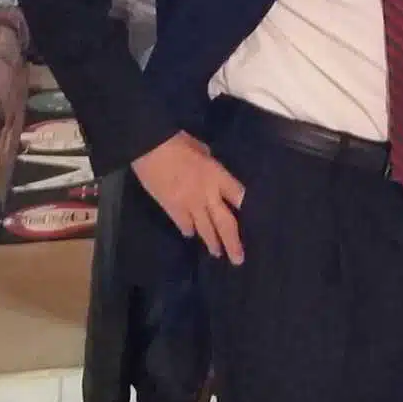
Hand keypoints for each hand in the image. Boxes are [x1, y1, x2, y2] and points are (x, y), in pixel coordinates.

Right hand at [133, 132, 245, 264]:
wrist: (149, 147)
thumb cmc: (177, 142)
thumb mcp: (201, 148)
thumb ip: (209, 163)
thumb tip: (211, 170)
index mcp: (217, 176)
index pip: (238, 196)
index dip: (245, 208)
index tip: (254, 220)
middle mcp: (207, 195)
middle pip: (225, 222)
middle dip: (232, 242)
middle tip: (238, 259)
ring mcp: (189, 204)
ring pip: (204, 229)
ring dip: (212, 242)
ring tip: (218, 253)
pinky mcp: (171, 208)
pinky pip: (183, 224)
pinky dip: (188, 230)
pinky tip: (191, 235)